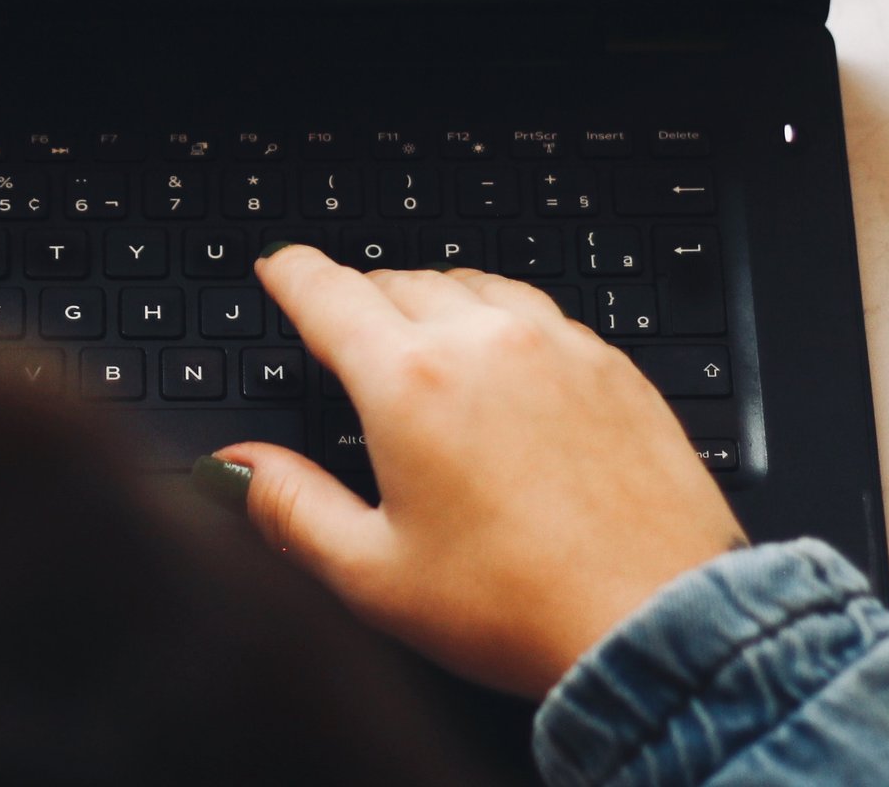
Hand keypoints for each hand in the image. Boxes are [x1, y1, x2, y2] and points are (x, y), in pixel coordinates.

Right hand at [216, 248, 744, 696]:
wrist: (657, 622)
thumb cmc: (520, 609)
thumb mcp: (374, 572)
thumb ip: (289, 506)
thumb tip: (231, 468)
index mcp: (410, 383)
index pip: (329, 292)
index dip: (293, 274)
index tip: (280, 267)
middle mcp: (485, 342)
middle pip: (398, 281)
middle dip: (359, 295)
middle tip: (342, 326)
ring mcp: (557, 346)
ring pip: (473, 284)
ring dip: (434, 299)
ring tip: (419, 336)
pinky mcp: (612, 367)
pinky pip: (540, 311)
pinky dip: (503, 320)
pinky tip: (502, 361)